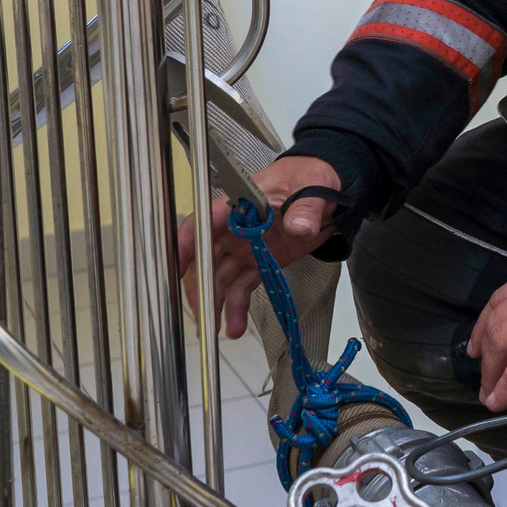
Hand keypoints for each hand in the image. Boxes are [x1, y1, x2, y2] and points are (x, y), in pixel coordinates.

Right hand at [176, 155, 345, 340]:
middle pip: (207, 257)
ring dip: (218, 303)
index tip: (177, 269)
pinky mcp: (260, 261)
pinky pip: (243, 285)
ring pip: (222, 277)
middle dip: (200, 286)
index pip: (204, 222)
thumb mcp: (311, 187)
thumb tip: (299, 226)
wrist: (328, 188)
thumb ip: (305, 208)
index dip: (187, 244)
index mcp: (240, 204)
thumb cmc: (310, 177)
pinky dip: (237, 306)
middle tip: (202, 312)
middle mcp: (235, 228)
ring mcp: (246, 246)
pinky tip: (234, 326)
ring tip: (217, 330)